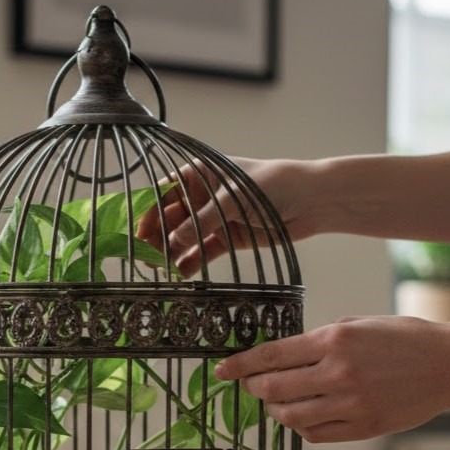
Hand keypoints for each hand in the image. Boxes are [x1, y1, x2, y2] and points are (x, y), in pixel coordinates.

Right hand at [138, 157, 319, 277]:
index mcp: (200, 174)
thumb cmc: (273, 185)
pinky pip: (202, 252)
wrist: (311, 200)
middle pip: (170, 219)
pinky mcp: (227, 238)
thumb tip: (171, 241)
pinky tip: (180, 275)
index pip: (164, 193)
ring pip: (184, 238)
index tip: (138, 234)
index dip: (149, 213)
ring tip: (160, 270)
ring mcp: (214, 218)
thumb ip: (201, 221)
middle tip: (147, 258)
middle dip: (157, 238)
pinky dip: (191, 262)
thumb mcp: (232, 200)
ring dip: (171, 253)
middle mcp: (202, 196)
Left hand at [213, 316, 449, 441]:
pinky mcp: (364, 426)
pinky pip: (316, 434)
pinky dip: (302, 427)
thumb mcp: (357, 324)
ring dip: (276, 410)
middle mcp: (339, 372)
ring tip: (277, 403)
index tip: (222, 371)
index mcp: (334, 340)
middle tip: (251, 386)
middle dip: (254, 388)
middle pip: (274, 388)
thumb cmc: (403, 339)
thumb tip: (281, 356)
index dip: (240, 365)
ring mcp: (351, 403)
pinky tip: (303, 417)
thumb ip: (319, 340)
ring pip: (291, 415)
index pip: (271, 355)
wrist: (449, 365)